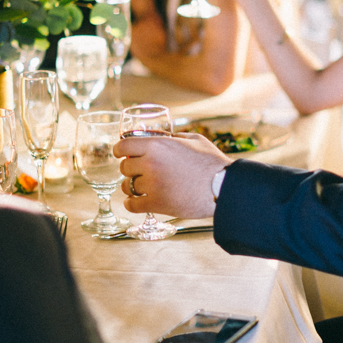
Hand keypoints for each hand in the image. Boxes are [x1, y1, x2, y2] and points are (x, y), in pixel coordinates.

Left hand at [114, 132, 230, 217]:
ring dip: (132, 187)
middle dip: (130, 169)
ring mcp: (153, 185)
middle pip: (124, 167)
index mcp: (157, 145)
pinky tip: (136, 202)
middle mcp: (150, 164)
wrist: (223, 186)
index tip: (120, 154)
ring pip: (127, 186)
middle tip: (139, 172)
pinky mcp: (157, 204)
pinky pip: (132, 205)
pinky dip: (132, 204)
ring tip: (141, 188)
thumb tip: (164, 137)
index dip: (119, 150)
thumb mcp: (194, 140)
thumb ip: (174, 137)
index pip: (123, 146)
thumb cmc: (212, 162)